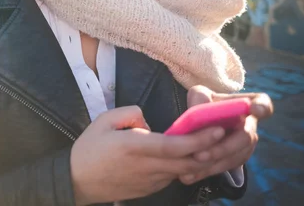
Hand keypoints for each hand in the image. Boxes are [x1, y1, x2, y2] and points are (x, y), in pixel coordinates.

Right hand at [70, 106, 226, 204]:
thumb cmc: (89, 149)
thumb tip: (147, 120)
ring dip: (199, 159)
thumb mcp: (103, 121)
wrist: (77, 180)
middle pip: (186, 162)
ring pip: (182, 171)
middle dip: (209, 149)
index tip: (217, 130)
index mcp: (134, 147)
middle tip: (226, 134)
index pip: (174, 146)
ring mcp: (149, 181)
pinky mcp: (149, 189)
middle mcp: (146, 167)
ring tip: (212, 143)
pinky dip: (184, 166)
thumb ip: (129, 113)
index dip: (198, 140)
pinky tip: (189, 155)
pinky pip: (172, 177)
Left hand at [179, 85, 273, 184]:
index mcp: (244, 105)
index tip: (255, 110)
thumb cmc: (203, 104)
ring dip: (214, 162)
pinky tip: (191, 175)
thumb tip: (201, 107)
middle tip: (200, 154)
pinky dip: (209, 171)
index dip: (262, 107)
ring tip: (192, 164)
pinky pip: (227, 167)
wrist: (199, 123)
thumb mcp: (198, 95)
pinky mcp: (236, 159)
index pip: (262, 103)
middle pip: (245, 138)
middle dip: (223, 147)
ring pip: (236, 156)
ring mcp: (245, 144)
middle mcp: (249, 125)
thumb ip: (200, 98)